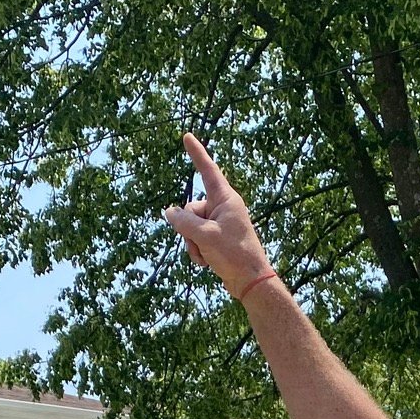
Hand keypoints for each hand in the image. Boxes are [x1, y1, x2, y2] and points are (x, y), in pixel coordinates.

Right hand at [163, 132, 275, 300]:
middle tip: (204, 243)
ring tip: (207, 256)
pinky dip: (197, 251)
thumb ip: (184, 222)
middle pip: (190, 208)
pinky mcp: (217, 238)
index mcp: (226, 199)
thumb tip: (169, 212)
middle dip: (189, 228)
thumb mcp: (205, 236)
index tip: (187, 136)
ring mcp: (219, 223)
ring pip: (190, 227)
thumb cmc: (234, 255)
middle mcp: (223, 207)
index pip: (207, 171)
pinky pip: (196, 239)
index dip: (197, 153)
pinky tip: (207, 263)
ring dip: (193, 244)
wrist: (250, 282)